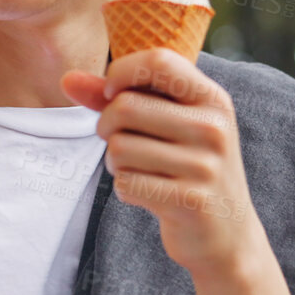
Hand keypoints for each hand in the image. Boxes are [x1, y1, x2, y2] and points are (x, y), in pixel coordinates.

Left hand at [61, 48, 264, 280]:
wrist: (227, 234)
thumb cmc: (187, 167)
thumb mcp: (166, 124)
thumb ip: (116, 97)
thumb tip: (67, 78)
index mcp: (213, 99)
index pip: (158, 61)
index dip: (121, 72)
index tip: (111, 94)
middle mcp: (214, 128)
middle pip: (124, 107)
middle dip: (107, 126)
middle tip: (121, 143)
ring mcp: (205, 165)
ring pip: (119, 147)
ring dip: (115, 162)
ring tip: (139, 170)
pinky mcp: (190, 200)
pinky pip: (126, 182)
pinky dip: (125, 188)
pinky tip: (148, 193)